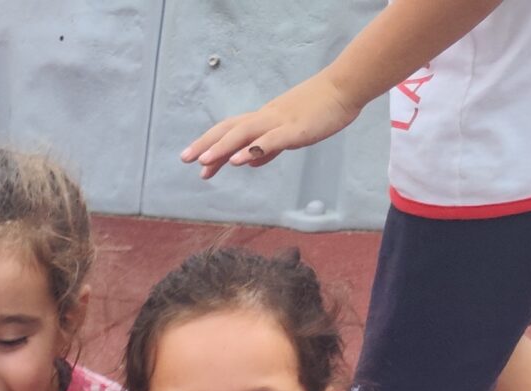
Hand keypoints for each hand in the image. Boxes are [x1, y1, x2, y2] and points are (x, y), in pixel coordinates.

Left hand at [183, 71, 361, 177]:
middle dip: (206, 144)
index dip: (212, 144)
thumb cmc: (320, 109)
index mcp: (264, 119)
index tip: (196, 161)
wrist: (344, 88)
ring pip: (244, 133)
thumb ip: (268, 148)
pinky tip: (239, 160)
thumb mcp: (289, 131)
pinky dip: (253, 150)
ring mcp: (279, 122)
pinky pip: (270, 140)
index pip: (231, 131)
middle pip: (230, 129)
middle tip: (185, 159)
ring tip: (203, 162)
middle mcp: (266, 118)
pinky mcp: (295, 129)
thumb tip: (250, 162)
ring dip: (222, 147)